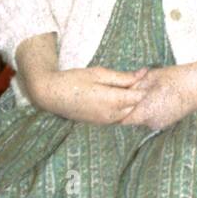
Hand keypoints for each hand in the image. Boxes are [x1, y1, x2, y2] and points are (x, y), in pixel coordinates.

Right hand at [29, 65, 149, 124]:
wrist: (52, 95)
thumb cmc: (75, 80)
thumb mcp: (99, 73)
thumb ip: (122, 77)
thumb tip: (143, 74)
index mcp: (112, 101)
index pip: (139, 97)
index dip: (144, 86)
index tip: (144, 75)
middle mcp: (110, 115)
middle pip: (135, 106)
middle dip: (137, 93)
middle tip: (134, 78)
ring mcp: (105, 121)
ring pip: (127, 113)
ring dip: (129, 102)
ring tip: (123, 86)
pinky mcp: (99, 123)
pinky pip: (117, 117)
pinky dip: (121, 107)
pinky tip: (114, 96)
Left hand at [116, 63, 196, 129]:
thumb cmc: (176, 78)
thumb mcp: (150, 77)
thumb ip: (134, 84)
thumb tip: (123, 87)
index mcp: (145, 111)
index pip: (123, 118)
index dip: (118, 108)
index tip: (116, 99)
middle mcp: (151, 122)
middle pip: (132, 118)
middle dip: (129, 107)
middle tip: (130, 93)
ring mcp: (160, 124)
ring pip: (142, 118)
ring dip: (140, 108)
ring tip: (146, 93)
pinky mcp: (167, 122)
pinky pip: (152, 118)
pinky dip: (151, 110)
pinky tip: (157, 98)